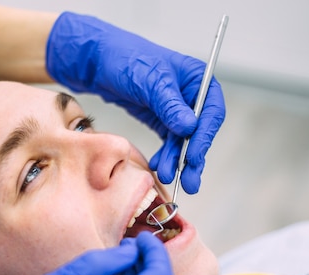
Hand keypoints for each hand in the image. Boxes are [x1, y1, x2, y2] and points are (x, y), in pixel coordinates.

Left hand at [46, 12, 225, 193]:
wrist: (96, 61)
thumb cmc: (125, 59)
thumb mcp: (148, 80)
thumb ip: (169, 104)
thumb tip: (190, 127)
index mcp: (197, 78)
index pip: (211, 111)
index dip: (205, 136)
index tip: (193, 157)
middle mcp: (191, 95)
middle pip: (200, 131)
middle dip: (193, 157)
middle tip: (190, 182)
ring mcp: (177, 109)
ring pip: (183, 141)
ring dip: (177, 161)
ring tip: (168, 176)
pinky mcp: (162, 119)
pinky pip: (169, 143)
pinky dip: (166, 156)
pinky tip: (159, 167)